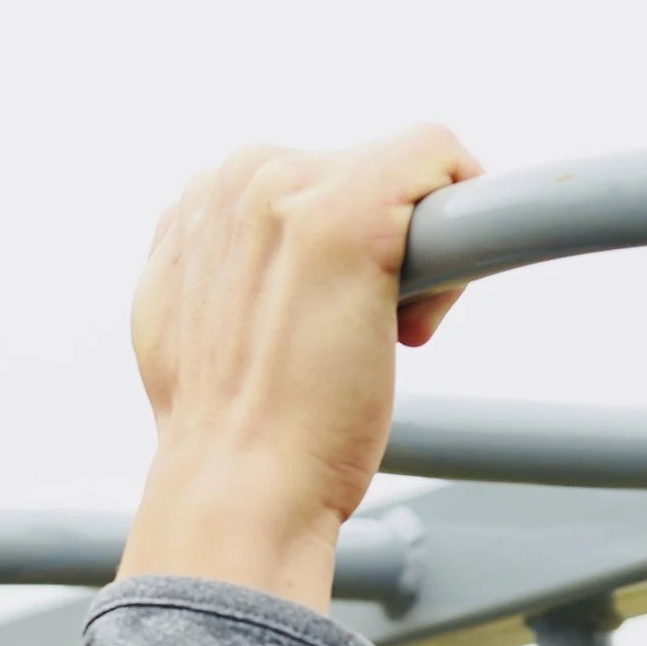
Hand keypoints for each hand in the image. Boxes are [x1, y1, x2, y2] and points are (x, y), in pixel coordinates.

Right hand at [118, 125, 478, 609]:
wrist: (237, 488)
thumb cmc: (228, 434)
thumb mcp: (184, 328)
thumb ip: (213, 270)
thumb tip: (245, 264)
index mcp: (197, 202)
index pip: (305, 187)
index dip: (330, 260)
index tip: (316, 327)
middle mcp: (234, 177)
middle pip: (357, 172)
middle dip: (377, 250)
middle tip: (351, 341)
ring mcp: (289, 187)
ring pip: (404, 175)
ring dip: (414, 254)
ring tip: (375, 339)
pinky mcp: (353, 208)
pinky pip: (441, 157)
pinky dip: (462, 228)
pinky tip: (416, 317)